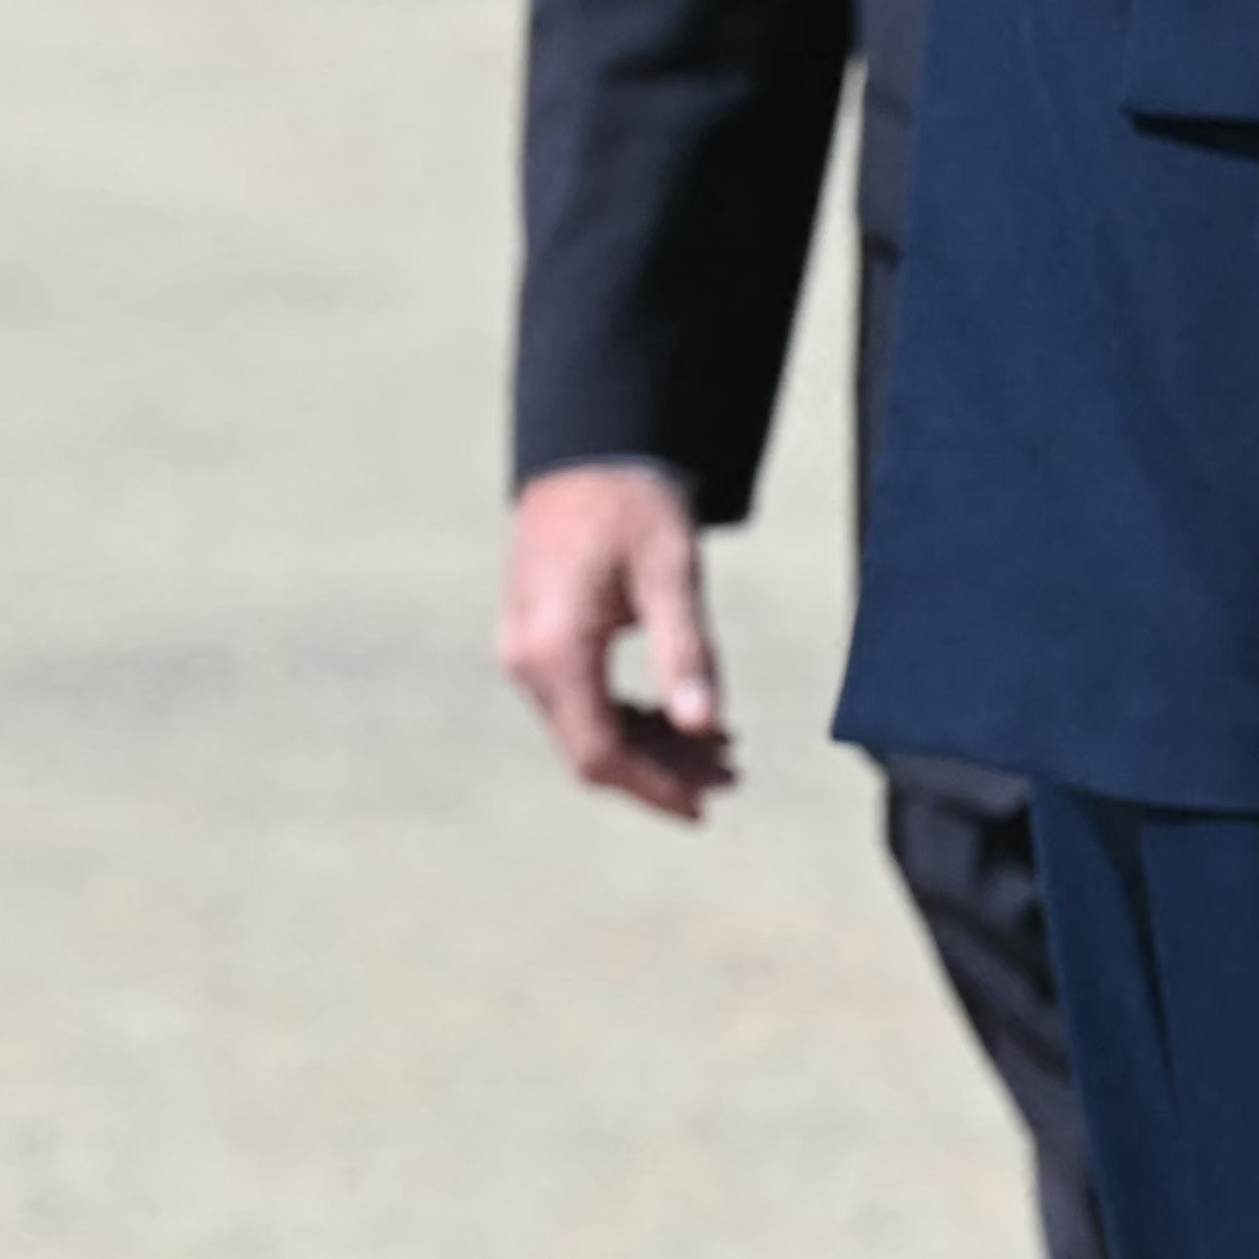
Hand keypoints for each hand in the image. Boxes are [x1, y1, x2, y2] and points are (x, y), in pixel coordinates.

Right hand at [498, 462, 733, 819]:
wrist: (588, 451)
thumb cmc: (632, 504)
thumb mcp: (671, 572)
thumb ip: (686, 650)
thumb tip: (705, 726)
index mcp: (555, 648)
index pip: (601, 753)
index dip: (655, 788)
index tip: (706, 807)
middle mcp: (527, 659)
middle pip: (594, 749)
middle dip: (664, 770)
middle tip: (733, 769)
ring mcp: (526, 651)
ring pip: (588, 730)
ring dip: (652, 746)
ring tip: (720, 744)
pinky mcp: (536, 641)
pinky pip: (580, 702)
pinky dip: (630, 718)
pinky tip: (679, 714)